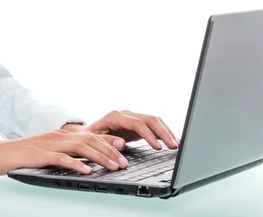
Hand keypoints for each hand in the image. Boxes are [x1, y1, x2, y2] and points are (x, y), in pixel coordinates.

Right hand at [0, 129, 130, 175]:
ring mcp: (50, 144)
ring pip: (81, 147)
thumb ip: (65, 152)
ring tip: (113, 166)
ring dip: (100, 157)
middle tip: (124, 162)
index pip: (90, 135)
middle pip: (90, 140)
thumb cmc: (24, 155)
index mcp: (62, 135)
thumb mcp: (49, 151)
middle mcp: (59, 136)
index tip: (124, 147)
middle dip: (110, 150)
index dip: (108, 140)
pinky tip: (87, 172)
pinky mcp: (41, 155)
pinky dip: (77, 165)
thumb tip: (85, 161)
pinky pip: (62, 159)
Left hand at [63, 110, 179, 150]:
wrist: (86, 132)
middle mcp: (126, 114)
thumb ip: (107, 141)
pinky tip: (171, 139)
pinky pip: (154, 124)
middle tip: (173, 146)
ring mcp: (132, 117)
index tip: (158, 147)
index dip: (149, 135)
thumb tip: (122, 143)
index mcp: (116, 117)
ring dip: (166, 131)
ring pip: (154, 120)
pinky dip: (164, 131)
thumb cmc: (89, 137)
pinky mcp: (137, 122)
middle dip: (163, 132)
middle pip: (149, 119)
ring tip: (176, 145)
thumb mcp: (94, 140)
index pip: (137, 123)